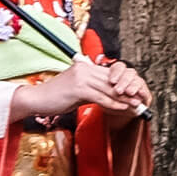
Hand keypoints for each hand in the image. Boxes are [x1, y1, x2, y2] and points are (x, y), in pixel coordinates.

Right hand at [9, 55, 149, 122]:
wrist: (36, 99)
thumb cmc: (54, 97)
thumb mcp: (76, 91)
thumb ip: (91, 90)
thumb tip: (108, 96)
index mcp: (83, 67)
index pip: (108, 75)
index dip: (123, 85)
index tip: (134, 94)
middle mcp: (83, 69)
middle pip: (111, 81)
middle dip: (128, 92)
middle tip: (140, 101)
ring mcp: (80, 77)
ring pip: (108, 89)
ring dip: (124, 99)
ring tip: (136, 106)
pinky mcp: (78, 88)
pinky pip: (101, 97)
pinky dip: (113, 104)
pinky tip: (122, 108)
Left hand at [95, 55, 151, 126]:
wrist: (120, 114)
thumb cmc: (108, 102)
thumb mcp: (100, 94)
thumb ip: (97, 88)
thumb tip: (85, 81)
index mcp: (117, 74)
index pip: (118, 67)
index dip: (115, 73)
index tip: (111, 80)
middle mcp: (128, 77)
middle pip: (127, 72)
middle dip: (123, 80)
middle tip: (118, 89)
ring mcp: (137, 83)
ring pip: (136, 79)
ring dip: (131, 85)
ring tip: (128, 92)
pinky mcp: (144, 93)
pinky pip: (144, 90)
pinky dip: (141, 91)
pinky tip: (137, 94)